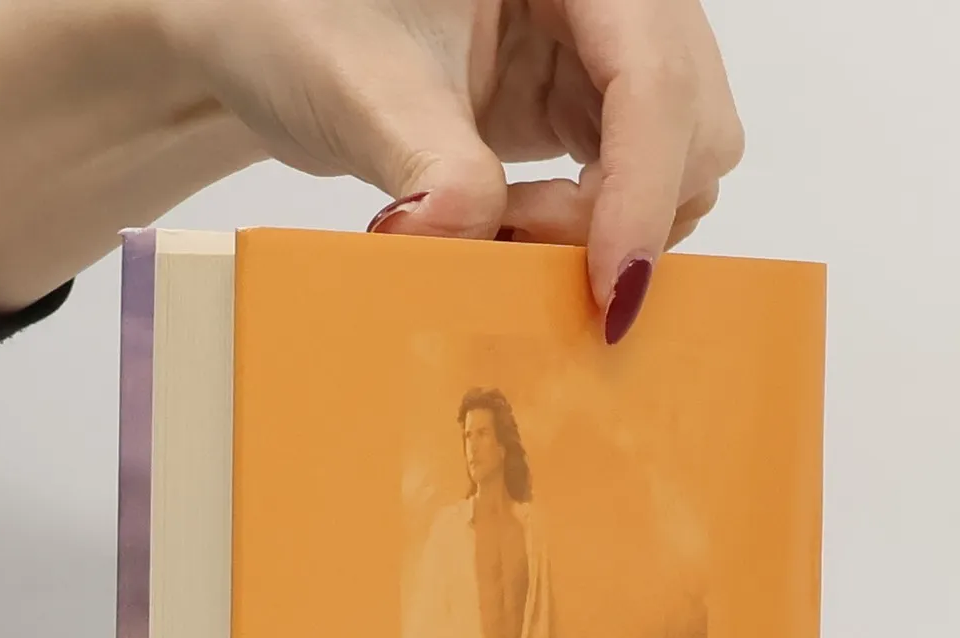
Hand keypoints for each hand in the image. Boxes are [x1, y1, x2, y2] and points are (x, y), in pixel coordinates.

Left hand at [152, 0, 744, 331]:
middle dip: (625, 207)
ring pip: (680, 155)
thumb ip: (434, 170)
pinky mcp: (586, 99)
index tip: (609, 288)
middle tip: (519, 240)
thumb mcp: (362, 89)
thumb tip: (475, 245)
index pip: (650, 71)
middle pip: (690, 116)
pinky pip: (638, 177)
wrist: (268, 34)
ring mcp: (604, 44)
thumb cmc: (297, 20)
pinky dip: (593, 226)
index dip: (642, 188)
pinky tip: (516, 224)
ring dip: (611, 223)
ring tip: (507, 228)